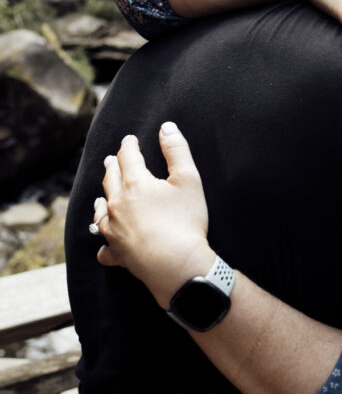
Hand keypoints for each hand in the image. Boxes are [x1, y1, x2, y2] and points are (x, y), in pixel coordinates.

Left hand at [95, 123, 214, 308]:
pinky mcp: (116, 252)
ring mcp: (113, 230)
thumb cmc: (186, 221)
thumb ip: (177, 151)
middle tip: (112, 159)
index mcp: (135, 183)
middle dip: (113, 166)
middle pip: (110, 179)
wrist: (176, 265)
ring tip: (103, 196)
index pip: (128, 157)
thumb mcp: (189, 180)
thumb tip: (166, 127)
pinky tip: (105, 242)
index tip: (130, 140)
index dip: (129, 145)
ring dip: (103, 199)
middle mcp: (117, 204)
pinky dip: (104, 242)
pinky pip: (104, 247)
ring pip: (100, 210)